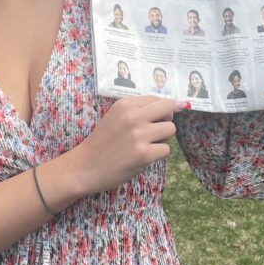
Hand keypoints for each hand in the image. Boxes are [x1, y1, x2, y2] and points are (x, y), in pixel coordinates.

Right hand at [69, 96, 186, 196]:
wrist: (85, 166)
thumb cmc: (102, 141)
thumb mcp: (116, 116)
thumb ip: (140, 110)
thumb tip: (178, 104)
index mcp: (125, 104)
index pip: (157, 99)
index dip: (160, 110)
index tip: (154, 120)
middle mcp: (133, 116)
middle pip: (168, 109)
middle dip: (166, 120)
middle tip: (154, 131)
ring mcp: (139, 135)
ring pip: (170, 129)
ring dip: (163, 139)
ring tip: (147, 144)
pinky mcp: (143, 154)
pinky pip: (166, 150)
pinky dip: (158, 154)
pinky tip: (143, 156)